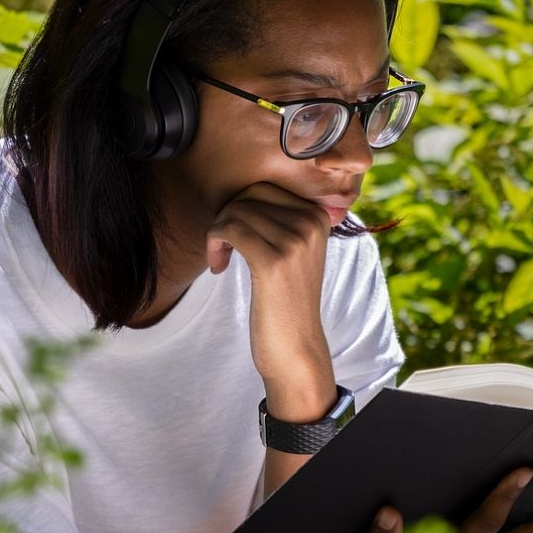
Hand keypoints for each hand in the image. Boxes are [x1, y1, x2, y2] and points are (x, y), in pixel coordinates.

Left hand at [206, 182, 333, 387]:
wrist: (296, 346)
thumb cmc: (286, 300)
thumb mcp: (294, 251)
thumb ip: (281, 218)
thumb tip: (244, 188)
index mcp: (318, 216)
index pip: (264, 187)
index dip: (239, 207)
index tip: (234, 238)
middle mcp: (310, 223)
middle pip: (249, 195)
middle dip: (226, 216)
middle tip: (222, 248)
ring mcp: (295, 241)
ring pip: (235, 211)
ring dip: (216, 234)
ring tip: (220, 259)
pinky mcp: (273, 261)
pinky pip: (229, 230)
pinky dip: (214, 245)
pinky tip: (218, 267)